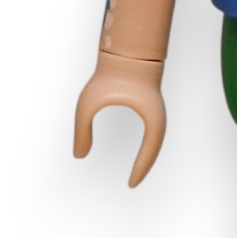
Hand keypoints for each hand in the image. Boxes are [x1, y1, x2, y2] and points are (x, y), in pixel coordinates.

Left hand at [73, 52, 165, 186]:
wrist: (127, 52)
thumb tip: (79, 156)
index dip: (141, 170)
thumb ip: (82, 130)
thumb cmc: (108, 75)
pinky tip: (136, 153)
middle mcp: (157, 117)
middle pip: (155, 150)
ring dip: (145, 157)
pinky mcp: (150, 109)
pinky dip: (144, 146)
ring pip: (154, 142)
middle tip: (131, 184)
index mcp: (149, 116)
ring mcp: (155, 112)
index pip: (150, 152)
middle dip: (144, 168)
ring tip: (134, 172)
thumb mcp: (88, 104)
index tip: (130, 184)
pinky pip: (151, 134)